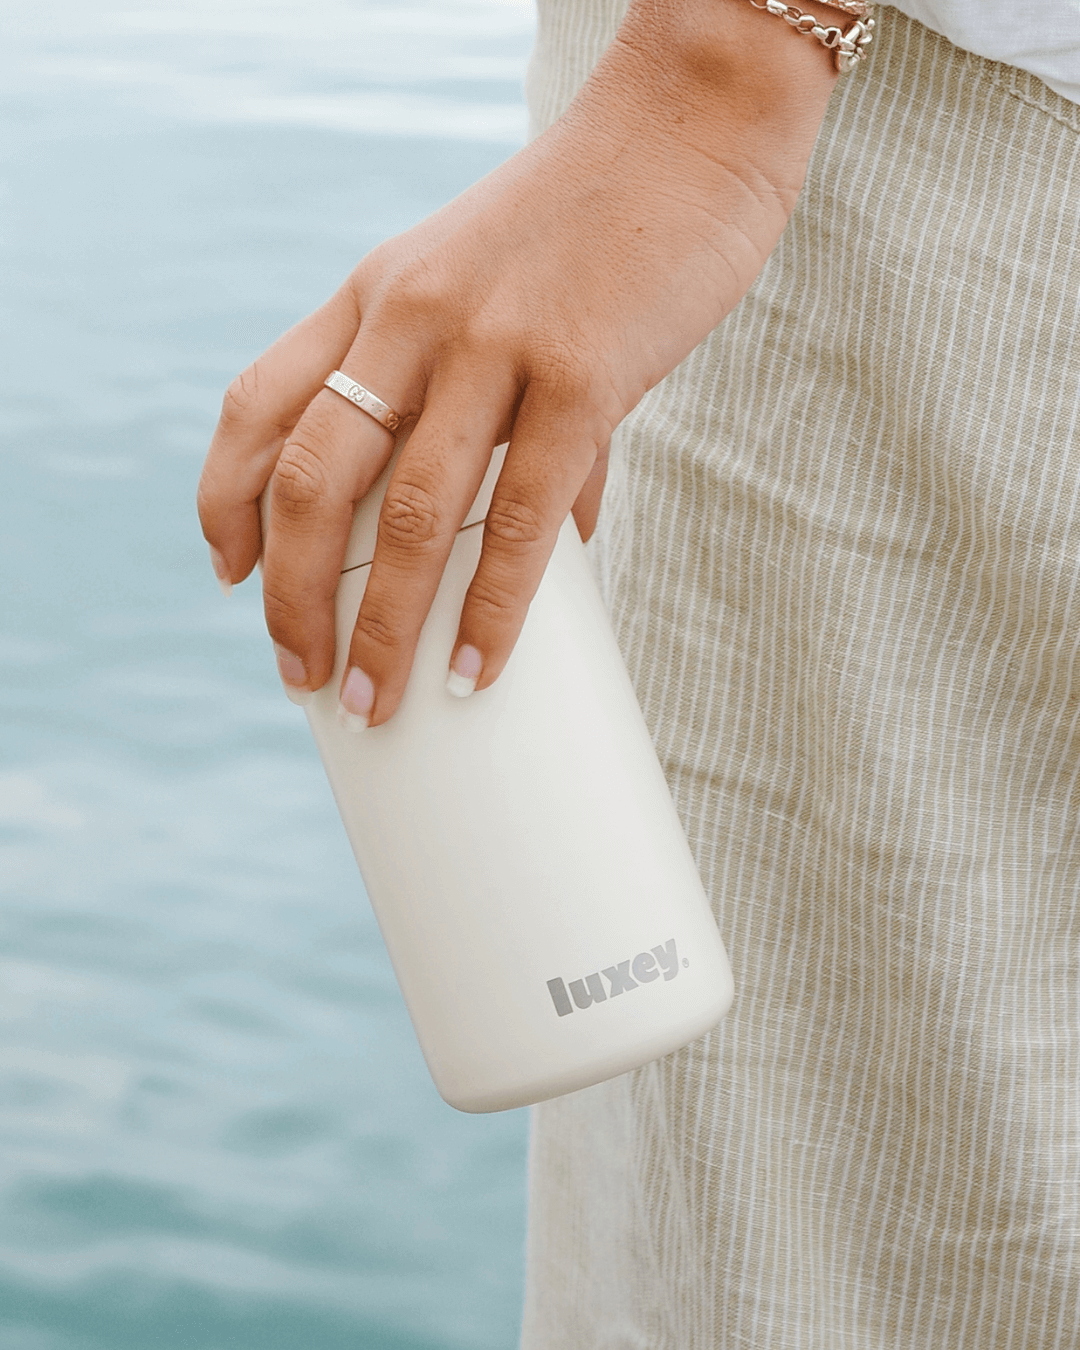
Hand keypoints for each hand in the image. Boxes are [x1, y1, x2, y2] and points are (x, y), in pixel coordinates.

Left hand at [198, 0, 838, 725]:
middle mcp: (413, 317)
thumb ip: (497, 406)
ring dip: (382, 626)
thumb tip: (546, 533)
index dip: (227, 498)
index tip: (229, 574)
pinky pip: (522, 518)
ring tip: (373, 702)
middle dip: (291, 595)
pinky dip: (492, 608)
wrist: (690, 126)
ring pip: (412, 514)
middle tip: (296, 674)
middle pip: (312, 478)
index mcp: (376, 294)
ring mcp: (495, 344)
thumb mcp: (496, 288)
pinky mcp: (584, 377)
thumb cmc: (596, 220)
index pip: (258, 402)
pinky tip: (477, 668)